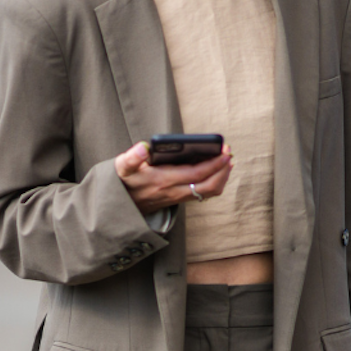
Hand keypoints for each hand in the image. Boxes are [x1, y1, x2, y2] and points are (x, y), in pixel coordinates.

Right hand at [115, 141, 232, 215]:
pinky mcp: (181, 199)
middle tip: (228, 153)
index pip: (196, 174)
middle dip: (222, 170)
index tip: (224, 151)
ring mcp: (179, 197)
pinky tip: (218, 171)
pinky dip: (215, 183)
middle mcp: (174, 192)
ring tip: (227, 161)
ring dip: (222, 178)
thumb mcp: (123, 167)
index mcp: (164, 180)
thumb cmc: (125, 181)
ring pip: (209, 192)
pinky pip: (204, 194)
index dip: (213, 164)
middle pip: (208, 186)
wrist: (123, 204)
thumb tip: (144, 147)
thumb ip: (132, 157)